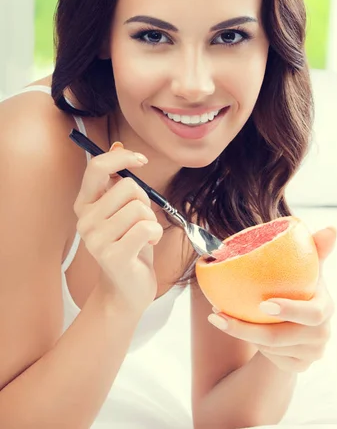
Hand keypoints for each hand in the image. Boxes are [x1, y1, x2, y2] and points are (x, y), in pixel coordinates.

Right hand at [73, 142, 162, 316]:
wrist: (127, 289)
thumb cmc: (130, 244)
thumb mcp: (124, 209)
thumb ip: (118, 181)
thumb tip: (118, 144)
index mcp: (85, 203)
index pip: (98, 166)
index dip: (122, 157)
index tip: (142, 160)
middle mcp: (84, 219)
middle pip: (128, 186)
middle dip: (145, 200)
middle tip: (141, 220)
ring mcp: (95, 239)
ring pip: (140, 208)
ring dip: (151, 221)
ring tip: (144, 235)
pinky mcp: (112, 255)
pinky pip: (145, 227)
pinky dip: (155, 233)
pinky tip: (148, 244)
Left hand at [208, 226, 336, 372]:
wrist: (298, 321)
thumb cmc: (300, 286)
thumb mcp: (306, 268)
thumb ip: (315, 248)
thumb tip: (332, 228)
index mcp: (326, 307)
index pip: (313, 314)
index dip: (289, 311)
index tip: (263, 304)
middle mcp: (322, 333)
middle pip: (281, 337)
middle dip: (248, 329)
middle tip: (220, 314)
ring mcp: (311, 353)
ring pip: (270, 349)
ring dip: (242, 332)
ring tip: (218, 315)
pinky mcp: (298, 366)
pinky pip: (270, 359)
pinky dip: (250, 344)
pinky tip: (233, 328)